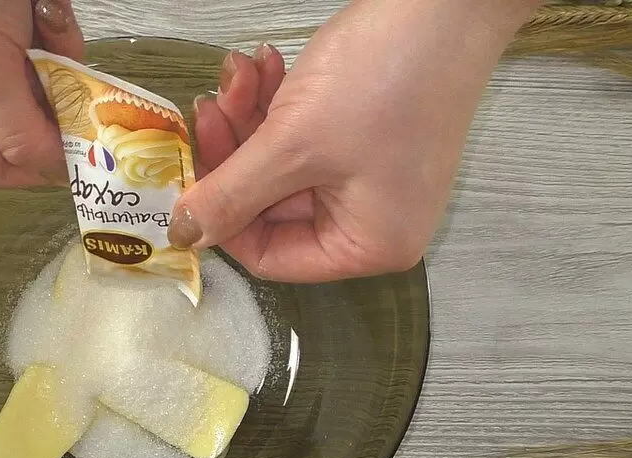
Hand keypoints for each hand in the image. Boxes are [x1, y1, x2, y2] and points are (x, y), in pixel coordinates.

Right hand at [0, 0, 83, 185]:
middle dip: (52, 91)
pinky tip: (42, 4)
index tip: (87, 151)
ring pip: (42, 79)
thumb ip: (18, 129)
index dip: (42, 163)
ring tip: (40, 17)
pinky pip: (43, 42)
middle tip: (62, 67)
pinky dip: (50, 22)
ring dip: (55, 50)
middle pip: (26, 122)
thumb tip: (52, 172)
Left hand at [175, 0, 544, 281]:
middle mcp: (373, 222)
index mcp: (368, 245)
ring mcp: (371, 177)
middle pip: (269, 207)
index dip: (222, 217)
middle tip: (210, 104)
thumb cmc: (383, 78)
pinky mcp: (365, 137)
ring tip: (241, 71)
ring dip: (250, 118)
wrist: (446, 1)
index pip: (270, 256)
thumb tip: (185, 235)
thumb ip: (231, 195)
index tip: (189, 172)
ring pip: (279, 165)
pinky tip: (265, 64)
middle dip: (235, 151)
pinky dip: (277, 103)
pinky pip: (303, 136)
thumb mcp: (293, 144)